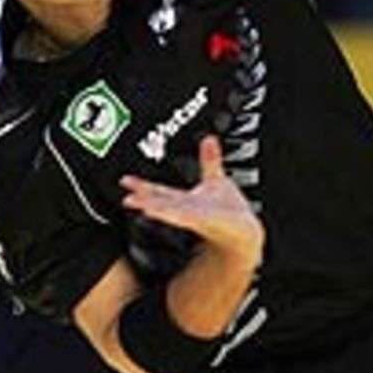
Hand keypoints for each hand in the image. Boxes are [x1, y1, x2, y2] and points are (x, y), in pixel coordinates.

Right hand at [120, 136, 263, 266]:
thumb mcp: (216, 180)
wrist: (246, 234)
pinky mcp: (207, 221)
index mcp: (186, 201)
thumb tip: (209, 138)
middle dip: (142, 196)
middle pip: (161, 201)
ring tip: (137, 202)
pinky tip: (169, 210)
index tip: (125, 180)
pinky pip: (189, 216)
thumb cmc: (231, 212)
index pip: (160, 191)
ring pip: (171, 210)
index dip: (142, 185)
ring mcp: (196, 217)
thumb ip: (210, 160)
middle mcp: (187, 210)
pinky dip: (177, 213)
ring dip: (154, 206)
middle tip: (125, 195)